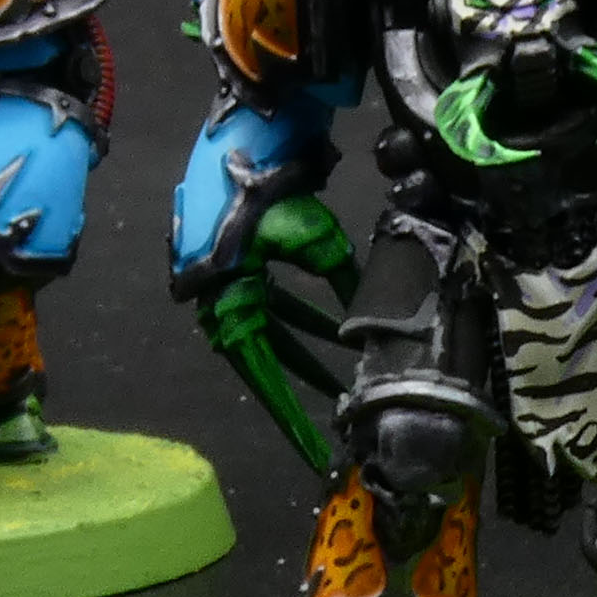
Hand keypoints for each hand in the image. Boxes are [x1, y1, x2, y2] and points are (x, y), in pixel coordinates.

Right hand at [198, 197, 356, 473]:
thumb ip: (343, 280)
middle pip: (269, 366)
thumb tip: (370, 312)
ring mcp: (235, 292)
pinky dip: (305, 321)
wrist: (241, 146)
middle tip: (328, 433)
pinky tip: (337, 337)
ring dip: (311, 356)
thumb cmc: (267, 197)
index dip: (291, 416)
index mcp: (232, 308)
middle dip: (303, 394)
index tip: (313, 449)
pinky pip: (278, 309)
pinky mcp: (247, 275)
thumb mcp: (314, 242)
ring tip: (345, 383)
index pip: (266, 378)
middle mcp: (226, 308)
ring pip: (278, 337)